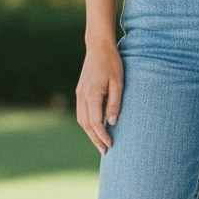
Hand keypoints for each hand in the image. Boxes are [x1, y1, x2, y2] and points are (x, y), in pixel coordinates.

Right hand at [76, 39, 123, 155]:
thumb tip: (112, 122)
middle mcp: (82, 95)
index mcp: (92, 93)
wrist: (98, 47)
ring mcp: (79, 93)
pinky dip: (87, 124)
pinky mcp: (80, 92)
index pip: (95, 122)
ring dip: (90, 133)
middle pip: (86, 124)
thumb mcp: (118, 82)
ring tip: (101, 143)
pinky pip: (81, 113)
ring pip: (81, 120)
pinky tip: (96, 129)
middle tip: (106, 151)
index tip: (111, 144)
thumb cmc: (112, 63)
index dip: (102, 135)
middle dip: (95, 139)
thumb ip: (115, 102)